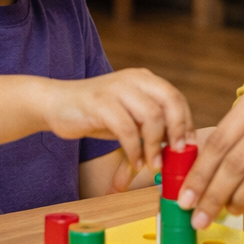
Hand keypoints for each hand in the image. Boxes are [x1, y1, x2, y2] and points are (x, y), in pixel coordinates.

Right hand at [42, 69, 192, 189]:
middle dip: (178, 130)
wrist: (56, 103)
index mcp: (144, 79)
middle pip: (170, 101)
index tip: (188, 147)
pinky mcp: (100, 103)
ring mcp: (116, 89)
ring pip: (151, 116)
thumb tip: (178, 149)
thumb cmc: (97, 114)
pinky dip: (134, 149)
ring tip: (153, 163)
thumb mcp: (129, 117)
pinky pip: (126, 129)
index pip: (176, 98)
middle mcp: (134, 79)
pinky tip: (134, 161)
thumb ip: (150, 126)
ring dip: (155, 145)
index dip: (186, 123)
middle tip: (177, 153)